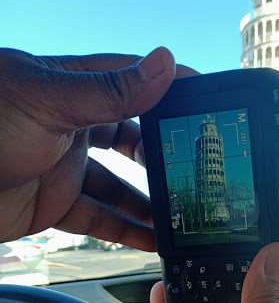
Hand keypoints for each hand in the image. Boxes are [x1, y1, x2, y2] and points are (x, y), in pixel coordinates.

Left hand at [0, 47, 195, 248]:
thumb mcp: (50, 101)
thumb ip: (110, 90)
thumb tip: (164, 64)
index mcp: (74, 89)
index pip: (133, 82)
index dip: (169, 88)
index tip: (204, 99)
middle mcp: (73, 126)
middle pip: (131, 141)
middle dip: (162, 156)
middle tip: (194, 171)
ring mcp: (65, 167)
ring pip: (119, 187)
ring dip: (149, 203)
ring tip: (181, 216)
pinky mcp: (54, 204)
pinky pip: (98, 218)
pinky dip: (124, 229)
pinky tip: (149, 238)